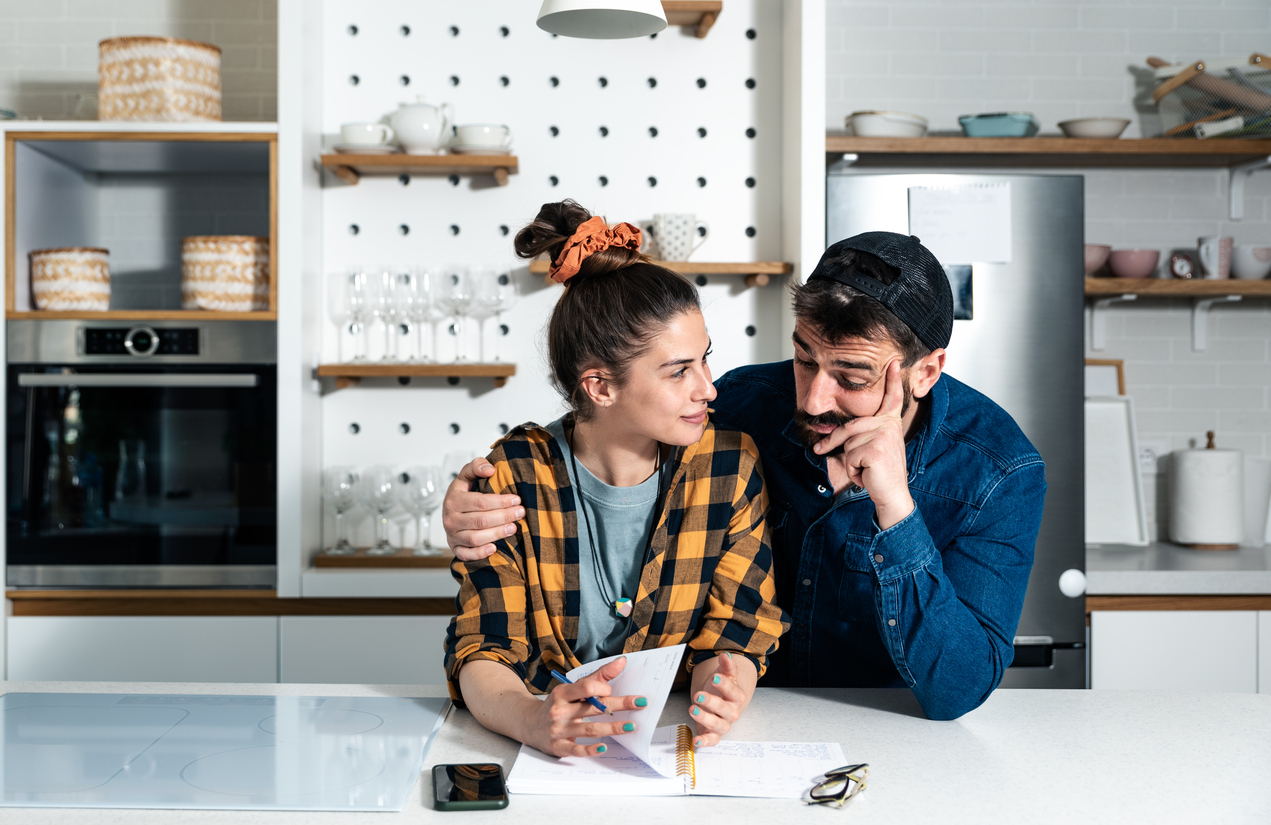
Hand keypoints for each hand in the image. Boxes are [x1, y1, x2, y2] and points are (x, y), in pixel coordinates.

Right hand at [442, 458, 524, 560]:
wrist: (450, 514)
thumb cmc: (463, 495)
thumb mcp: (466, 477)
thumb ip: (476, 466)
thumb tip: (490, 469)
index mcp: (453, 500)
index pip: (480, 502)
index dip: (500, 501)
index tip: (517, 499)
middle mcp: (450, 519)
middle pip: (480, 520)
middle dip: (504, 516)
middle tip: (520, 512)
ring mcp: (452, 536)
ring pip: (475, 538)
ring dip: (497, 533)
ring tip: (514, 528)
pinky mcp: (455, 549)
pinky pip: (466, 555)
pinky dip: (480, 553)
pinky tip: (494, 548)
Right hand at [526, 657, 646, 757]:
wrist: (529, 725)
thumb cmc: (557, 705)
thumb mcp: (571, 689)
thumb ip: (597, 677)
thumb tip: (622, 662)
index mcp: (563, 693)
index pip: (587, 687)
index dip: (603, 688)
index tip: (612, 691)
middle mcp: (560, 711)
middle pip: (594, 707)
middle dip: (619, 704)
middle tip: (640, 703)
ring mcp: (559, 730)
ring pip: (589, 729)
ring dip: (612, 728)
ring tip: (630, 726)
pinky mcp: (559, 747)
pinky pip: (577, 749)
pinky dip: (591, 749)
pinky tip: (604, 747)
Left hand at [689, 652, 752, 747]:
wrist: (719, 704)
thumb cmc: (720, 690)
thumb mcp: (723, 675)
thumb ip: (726, 666)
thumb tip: (725, 655)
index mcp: (736, 696)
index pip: (733, 691)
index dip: (724, 684)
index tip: (714, 677)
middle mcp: (732, 712)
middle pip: (725, 709)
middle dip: (711, 702)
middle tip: (698, 695)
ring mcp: (724, 724)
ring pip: (718, 725)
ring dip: (705, 718)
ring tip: (692, 709)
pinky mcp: (714, 735)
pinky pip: (712, 740)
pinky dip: (705, 742)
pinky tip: (696, 740)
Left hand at [816, 360, 913, 528]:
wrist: (892, 495)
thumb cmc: (880, 473)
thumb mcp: (872, 448)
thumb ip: (862, 434)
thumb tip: (833, 433)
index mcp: (890, 423)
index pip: (892, 399)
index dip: (893, 380)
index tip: (894, 361)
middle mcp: (889, 426)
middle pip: (849, 427)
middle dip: (831, 442)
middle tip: (819, 451)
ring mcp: (883, 435)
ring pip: (847, 443)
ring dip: (850, 461)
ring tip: (867, 469)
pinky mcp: (875, 448)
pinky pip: (848, 455)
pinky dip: (853, 470)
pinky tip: (868, 474)